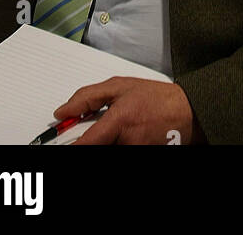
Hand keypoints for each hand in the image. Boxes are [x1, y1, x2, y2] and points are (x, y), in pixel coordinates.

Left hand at [55, 77, 204, 144]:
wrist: (185, 113)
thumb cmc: (157, 99)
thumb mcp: (120, 86)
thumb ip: (87, 97)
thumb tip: (63, 111)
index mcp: (118, 122)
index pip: (84, 144)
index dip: (70, 145)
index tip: (57, 142)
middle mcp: (125, 143)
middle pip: (94, 147)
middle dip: (89, 138)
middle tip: (99, 125)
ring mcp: (132, 152)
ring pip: (105, 149)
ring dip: (103, 141)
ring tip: (118, 127)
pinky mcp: (137, 156)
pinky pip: (116, 150)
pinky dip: (114, 143)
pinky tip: (126, 134)